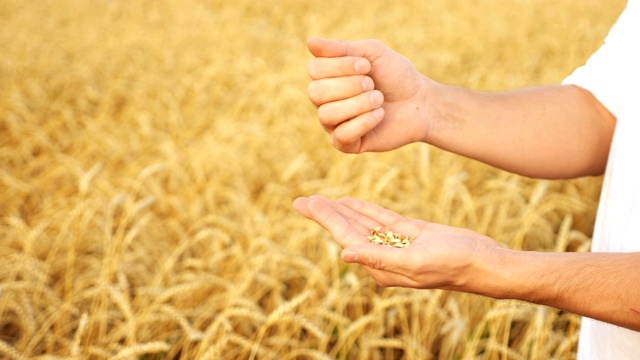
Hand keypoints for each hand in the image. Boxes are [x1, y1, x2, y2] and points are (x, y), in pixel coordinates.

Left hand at [293, 196, 501, 289]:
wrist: (484, 262)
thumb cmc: (454, 265)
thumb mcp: (415, 262)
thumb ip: (379, 258)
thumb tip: (344, 254)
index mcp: (382, 266)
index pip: (346, 238)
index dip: (325, 219)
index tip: (307, 203)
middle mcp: (384, 256)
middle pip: (348, 229)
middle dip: (325, 214)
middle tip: (302, 200)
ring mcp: (397, 244)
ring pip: (362, 223)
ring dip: (340, 210)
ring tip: (319, 199)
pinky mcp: (410, 233)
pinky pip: (380, 218)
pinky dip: (364, 209)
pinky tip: (349, 202)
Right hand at [306, 37, 432, 153]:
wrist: (420, 102)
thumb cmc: (395, 75)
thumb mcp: (371, 53)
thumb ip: (340, 48)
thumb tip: (310, 42)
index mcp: (327, 77)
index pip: (315, 70)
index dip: (341, 66)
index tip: (366, 65)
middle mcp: (325, 101)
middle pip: (315, 92)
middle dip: (349, 85)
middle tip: (372, 84)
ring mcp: (334, 124)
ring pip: (326, 114)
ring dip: (358, 104)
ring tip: (379, 99)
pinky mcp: (347, 144)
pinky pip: (341, 136)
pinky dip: (364, 122)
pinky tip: (380, 115)